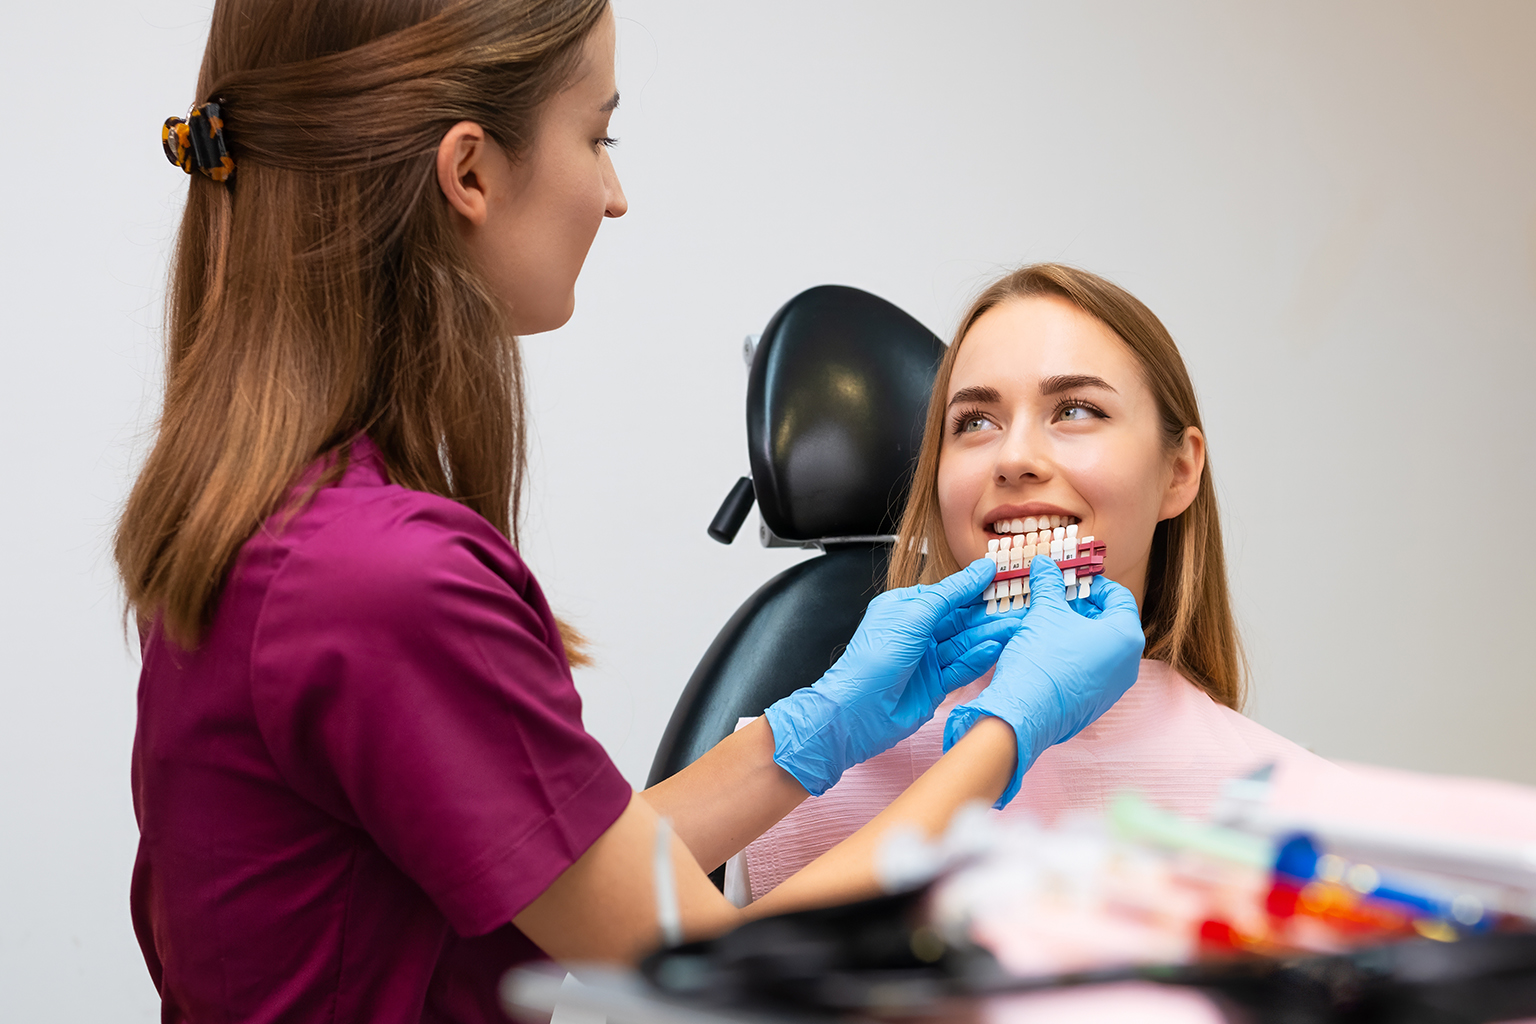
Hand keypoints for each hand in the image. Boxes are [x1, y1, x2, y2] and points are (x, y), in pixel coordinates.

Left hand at [765, 558, 1022, 795]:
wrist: (858, 712)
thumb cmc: (876, 657)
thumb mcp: (915, 615)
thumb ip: (951, 593)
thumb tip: (981, 569)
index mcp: (906, 607)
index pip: (949, 593)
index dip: (976, 586)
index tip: (1006, 576)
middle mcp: (918, 631)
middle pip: (961, 619)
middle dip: (990, 613)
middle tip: (1023, 606)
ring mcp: (927, 659)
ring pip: (965, 642)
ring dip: (990, 635)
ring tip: (1018, 627)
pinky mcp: (935, 684)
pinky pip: (962, 667)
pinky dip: (978, 659)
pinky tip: (996, 648)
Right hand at [944, 555, 1144, 806]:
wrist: (1024, 714)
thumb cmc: (1041, 660)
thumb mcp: (1044, 613)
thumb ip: (1049, 584)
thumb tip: (1044, 564)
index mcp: (1126, 637)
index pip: (1119, 597)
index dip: (1094, 583)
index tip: (1070, 579)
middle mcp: (1128, 664)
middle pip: (1111, 622)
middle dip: (1082, 607)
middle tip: (1056, 598)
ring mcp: (1114, 688)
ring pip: (1101, 648)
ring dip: (1077, 631)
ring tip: (1048, 622)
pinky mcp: (1096, 704)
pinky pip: (1092, 671)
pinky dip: (1075, 655)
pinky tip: (1048, 651)